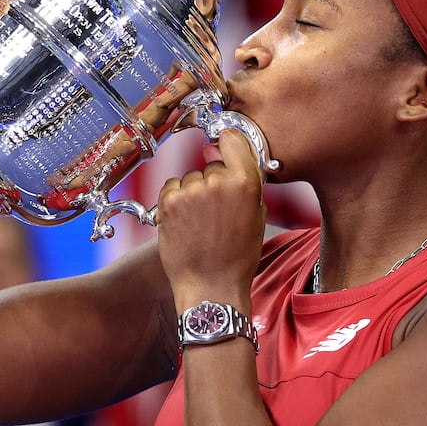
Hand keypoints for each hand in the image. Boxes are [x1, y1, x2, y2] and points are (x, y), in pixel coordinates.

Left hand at [156, 130, 266, 309]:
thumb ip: (247, 183)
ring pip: (191, 177)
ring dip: (194, 193)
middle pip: (212, 165)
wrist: (211, 286)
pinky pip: (172, 187)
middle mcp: (217, 182)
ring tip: (200, 222)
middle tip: (216, 211)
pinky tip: (186, 223)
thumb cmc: (237, 257)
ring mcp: (191, 191)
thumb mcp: (257, 216)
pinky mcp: (169, 202)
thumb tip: (230, 157)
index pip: (233, 139)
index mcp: (245, 182)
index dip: (228, 146)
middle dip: (213, 181)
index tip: (224, 149)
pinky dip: (176, 200)